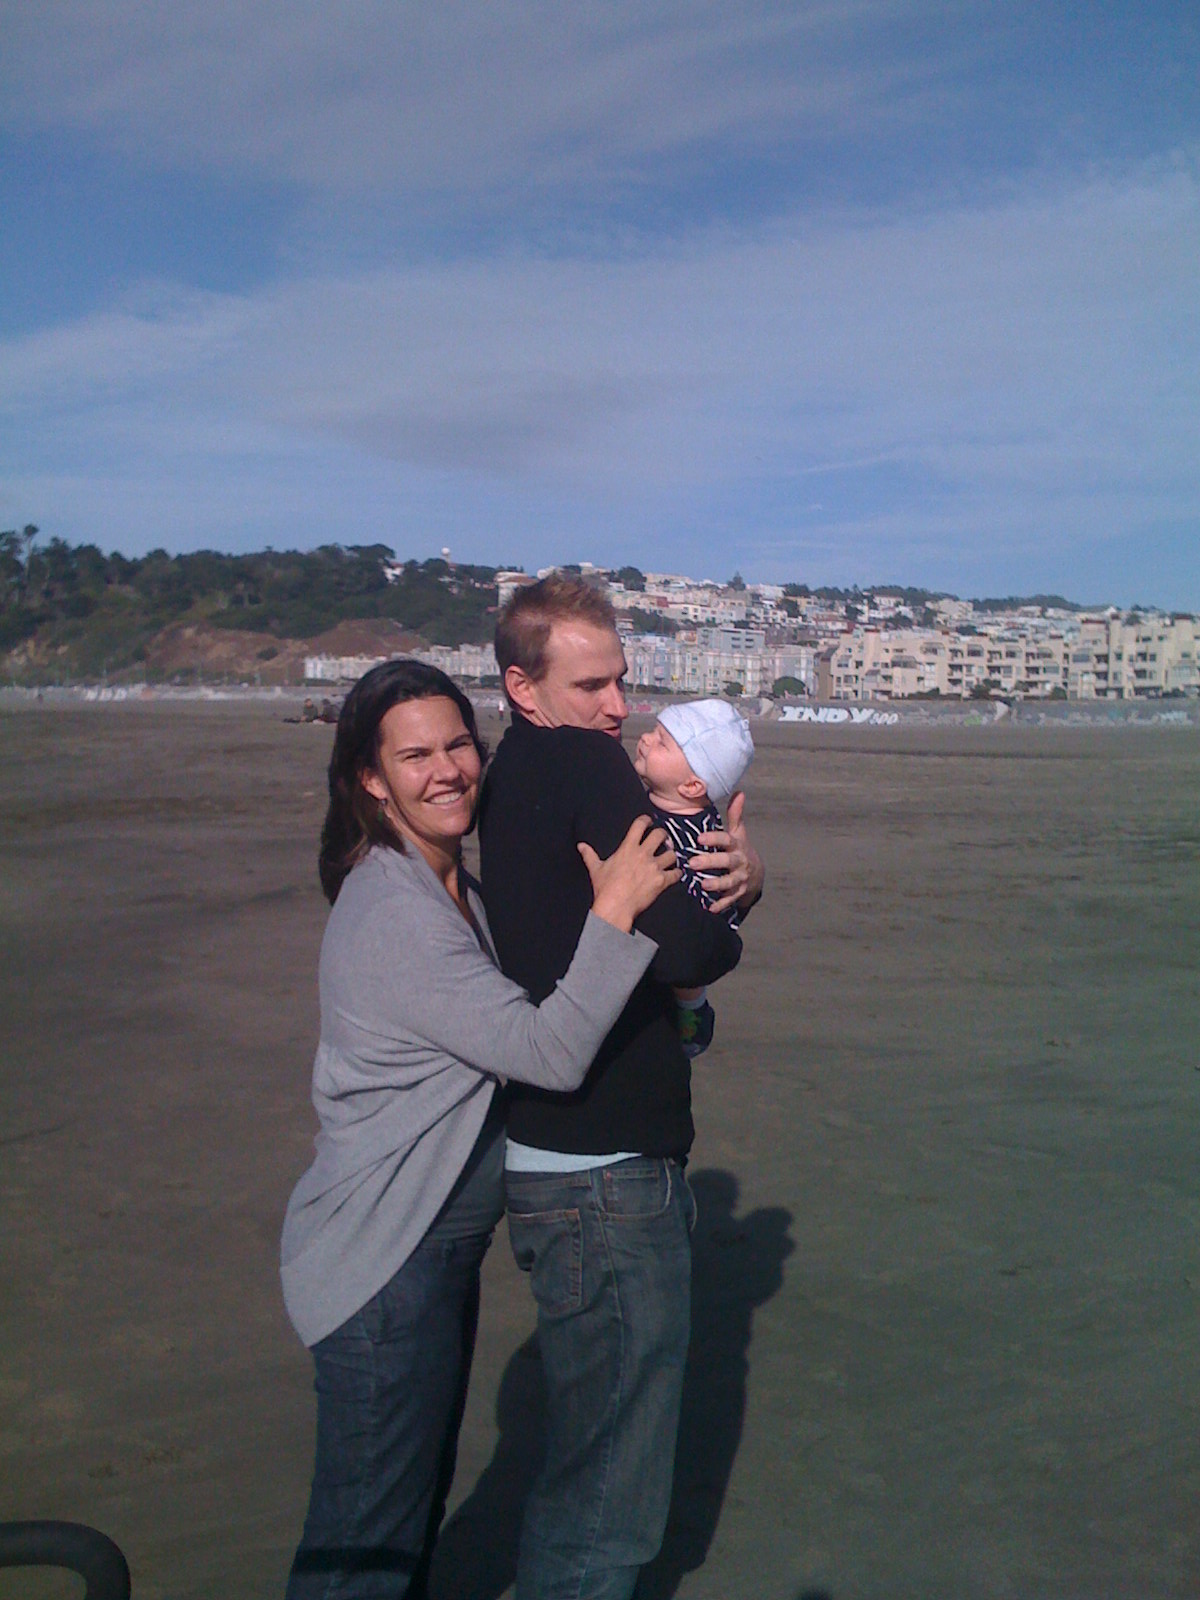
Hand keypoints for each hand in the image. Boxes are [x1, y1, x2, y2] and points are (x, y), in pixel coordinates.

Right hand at [579, 817, 680, 932]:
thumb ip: (590, 855)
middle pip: (661, 834)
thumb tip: (581, 846)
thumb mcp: (596, 869)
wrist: (615, 907)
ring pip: (672, 854)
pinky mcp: (662, 881)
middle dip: (663, 835)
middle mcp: (643, 854)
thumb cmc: (605, 888)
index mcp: (628, 848)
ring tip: (669, 858)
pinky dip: (677, 873)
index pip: (640, 825)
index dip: (646, 820)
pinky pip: (676, 873)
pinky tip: (674, 874)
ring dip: (671, 856)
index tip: (649, 821)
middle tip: (662, 839)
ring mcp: (654, 867)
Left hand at [690, 791, 764, 914]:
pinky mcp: (739, 892)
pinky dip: (721, 904)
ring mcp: (740, 878)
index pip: (726, 840)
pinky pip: (730, 899)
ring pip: (729, 882)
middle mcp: (739, 861)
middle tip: (692, 863)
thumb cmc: (741, 850)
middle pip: (725, 861)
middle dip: (710, 862)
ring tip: (702, 885)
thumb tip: (739, 792)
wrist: (757, 874)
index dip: (714, 838)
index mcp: (737, 845)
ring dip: (716, 884)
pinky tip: (710, 907)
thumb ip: (736, 815)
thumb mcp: (740, 833)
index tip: (700, 837)